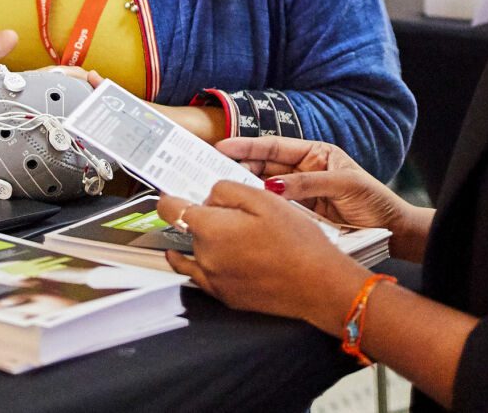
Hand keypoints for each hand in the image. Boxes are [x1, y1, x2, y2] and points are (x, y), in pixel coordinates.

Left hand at [158, 180, 367, 330]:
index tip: (171, 193)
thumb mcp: (264, 199)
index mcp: (211, 229)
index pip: (171, 209)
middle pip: (188, 228)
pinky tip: (211, 257)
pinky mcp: (224, 297)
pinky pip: (201, 275)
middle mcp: (205, 257)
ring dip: (205, 239)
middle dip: (202, 216)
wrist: (318, 285)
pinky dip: (200, 264)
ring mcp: (213, 281)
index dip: (170, 197)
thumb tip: (209, 195)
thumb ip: (227, 190)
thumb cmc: (297, 242)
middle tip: (230, 210)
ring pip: (195, 251)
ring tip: (234, 233)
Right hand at [217, 136, 415, 236]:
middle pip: (265, 165)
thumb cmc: (375, 202)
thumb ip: (309, 184)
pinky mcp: (301, 216)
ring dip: (245, 188)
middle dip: (239, 166)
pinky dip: (260, 209)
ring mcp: (301, 194)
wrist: (393, 232)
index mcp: (316, 154)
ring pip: (266, 188)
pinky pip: (275, 209)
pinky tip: (243, 210)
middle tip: (212, 170)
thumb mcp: (345, 185)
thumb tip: (274, 185)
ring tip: (221, 190)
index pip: (275, 146)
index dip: (248, 146)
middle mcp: (305, 171)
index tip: (222, 147)